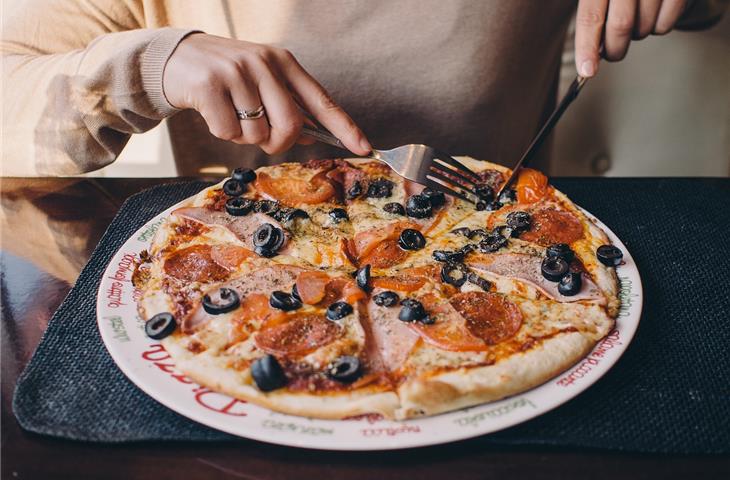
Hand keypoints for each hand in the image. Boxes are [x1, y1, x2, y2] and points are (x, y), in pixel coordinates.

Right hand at [163, 33, 370, 154]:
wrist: (175, 58)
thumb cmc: (226, 76)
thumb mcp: (261, 80)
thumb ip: (286, 105)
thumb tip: (308, 137)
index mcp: (283, 62)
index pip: (321, 100)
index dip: (345, 127)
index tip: (365, 147)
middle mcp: (264, 63)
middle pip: (291, 126)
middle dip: (278, 142)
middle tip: (263, 136)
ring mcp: (236, 72)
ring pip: (257, 134)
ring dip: (244, 137)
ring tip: (231, 112)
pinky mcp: (209, 85)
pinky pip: (228, 132)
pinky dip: (222, 133)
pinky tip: (213, 112)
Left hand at [575, 0, 687, 76]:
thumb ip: (593, 17)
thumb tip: (589, 54)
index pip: (590, 17)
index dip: (587, 46)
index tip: (587, 70)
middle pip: (620, 25)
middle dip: (615, 48)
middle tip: (614, 51)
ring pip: (643, 27)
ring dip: (638, 33)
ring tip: (638, 18)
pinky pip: (665, 25)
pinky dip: (658, 26)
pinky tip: (656, 12)